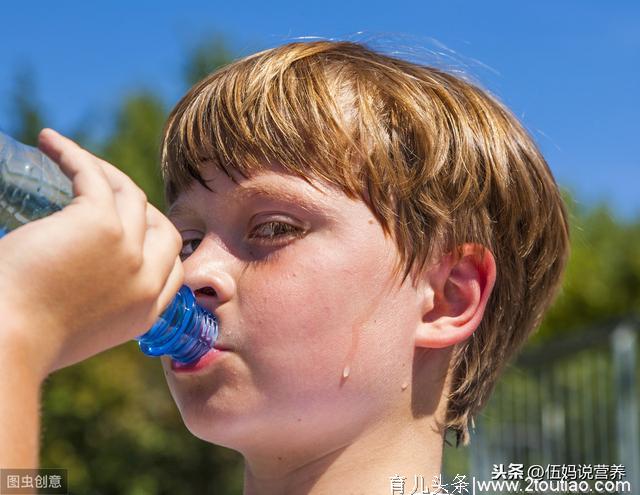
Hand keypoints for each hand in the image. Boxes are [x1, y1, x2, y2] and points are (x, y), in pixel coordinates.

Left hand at [0, 129, 183, 378]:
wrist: (6, 343)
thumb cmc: (21, 340)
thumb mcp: (79, 328)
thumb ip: (96, 303)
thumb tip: (79, 275)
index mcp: (144, 312)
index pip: (172, 268)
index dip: (156, 243)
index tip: (129, 229)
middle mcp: (146, 281)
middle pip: (164, 229)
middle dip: (140, 208)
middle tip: (102, 193)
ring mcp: (129, 251)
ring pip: (130, 194)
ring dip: (102, 170)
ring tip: (66, 157)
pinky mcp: (101, 224)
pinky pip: (93, 176)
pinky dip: (72, 154)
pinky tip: (48, 142)